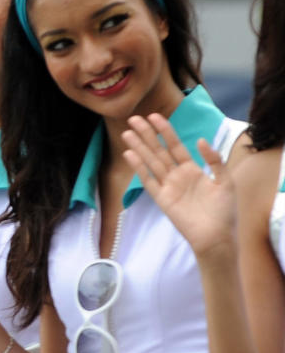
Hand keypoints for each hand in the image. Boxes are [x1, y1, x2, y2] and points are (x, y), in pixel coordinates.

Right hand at [122, 114, 235, 259]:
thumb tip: (200, 141)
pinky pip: (148, 181)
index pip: (175, 145)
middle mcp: (177, 176)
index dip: (165, 131)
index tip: (154, 116)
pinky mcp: (161, 199)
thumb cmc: (224, 211)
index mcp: (193, 169)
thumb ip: (214, 160)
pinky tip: (130, 155)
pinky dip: (139, 168)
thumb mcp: (225, 181)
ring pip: (151, 162)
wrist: (216, 236)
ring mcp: (168, 187)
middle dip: (146, 135)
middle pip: (158, 151)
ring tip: (127, 134)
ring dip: (139, 147)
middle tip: (133, 119)